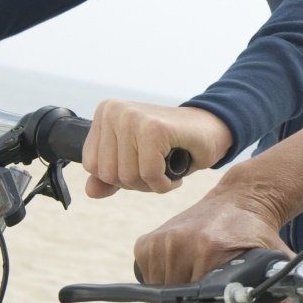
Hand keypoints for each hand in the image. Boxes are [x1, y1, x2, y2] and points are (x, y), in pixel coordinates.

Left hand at [84, 100, 232, 198]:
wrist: (211, 130)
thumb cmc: (172, 146)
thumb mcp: (134, 162)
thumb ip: (109, 178)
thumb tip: (91, 192)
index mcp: (105, 113)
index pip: (92, 166)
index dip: (119, 178)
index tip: (142, 165)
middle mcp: (114, 110)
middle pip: (109, 174)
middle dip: (136, 183)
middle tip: (157, 169)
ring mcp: (132, 117)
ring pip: (127, 176)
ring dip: (152, 184)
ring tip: (166, 168)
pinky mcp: (153, 128)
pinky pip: (149, 174)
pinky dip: (164, 183)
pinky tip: (175, 173)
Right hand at [133, 185, 291, 302]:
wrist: (241, 199)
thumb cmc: (260, 239)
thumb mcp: (277, 272)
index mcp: (210, 252)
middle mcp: (179, 245)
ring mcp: (159, 243)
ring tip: (209, 299)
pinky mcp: (146, 243)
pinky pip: (150, 287)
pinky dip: (168, 293)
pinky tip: (191, 283)